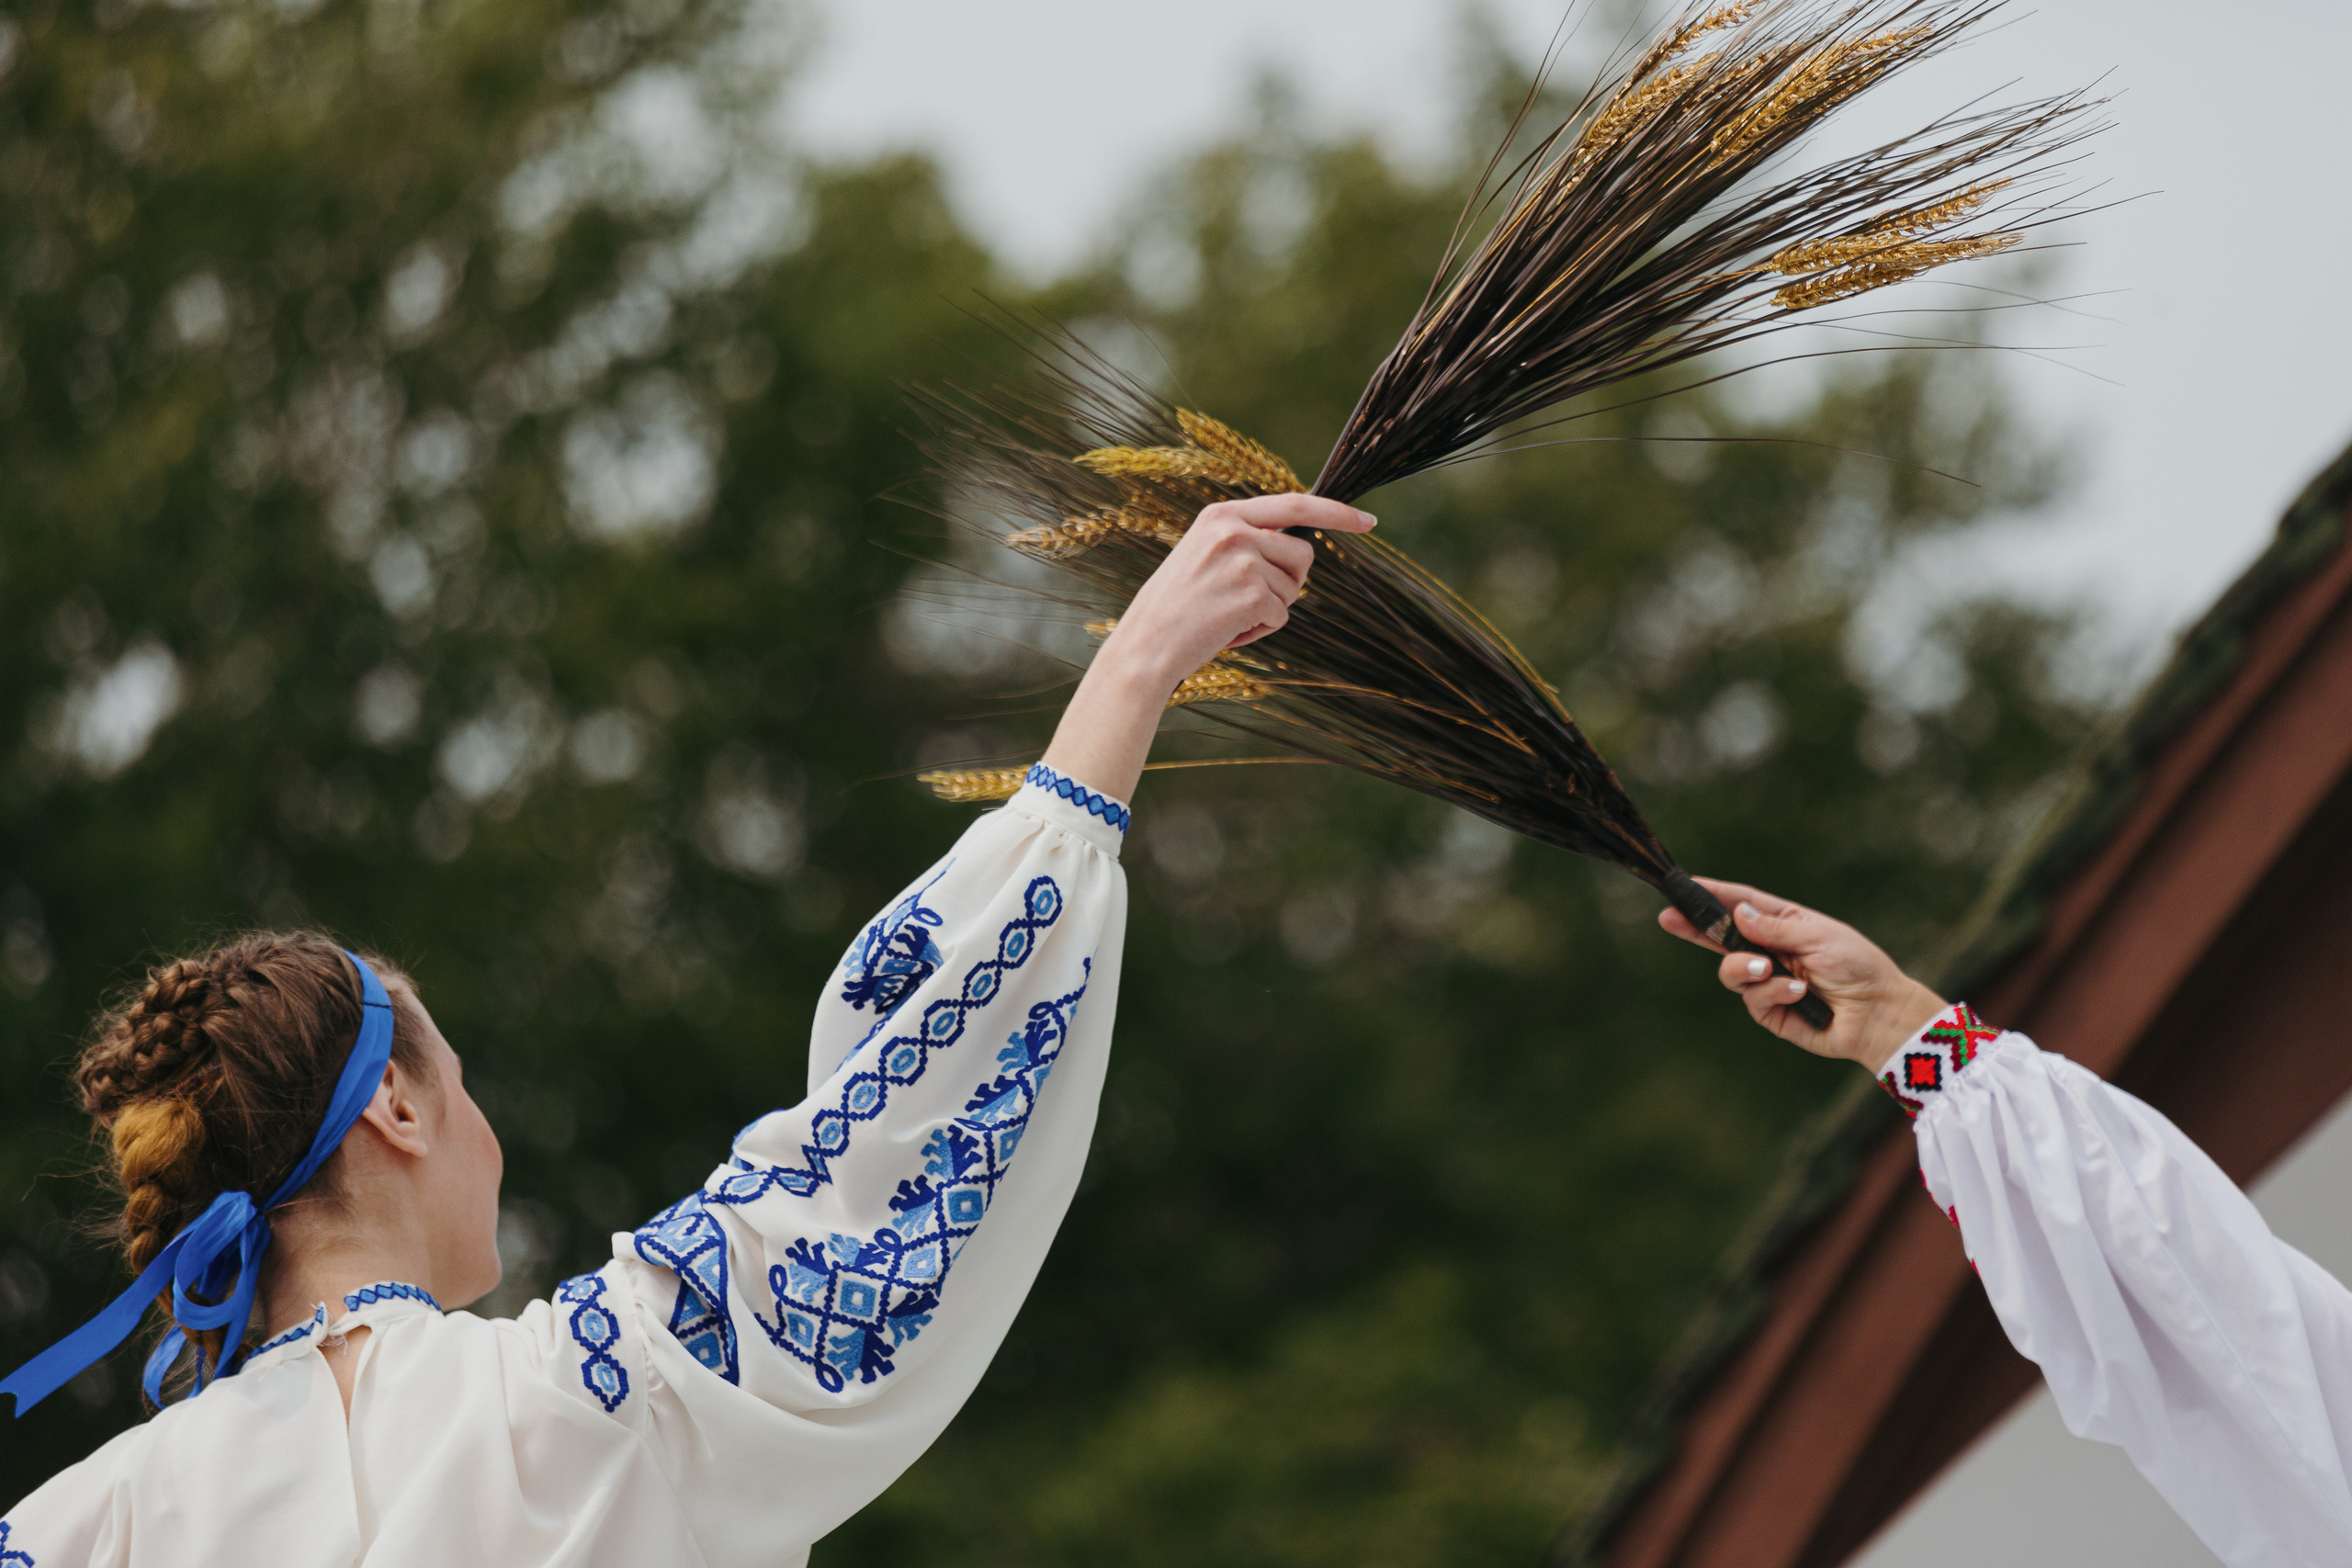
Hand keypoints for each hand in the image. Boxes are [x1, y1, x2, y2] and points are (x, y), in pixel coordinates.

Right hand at [1101, 495, 1377, 689]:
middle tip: (1249, 601)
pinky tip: (1229, 631)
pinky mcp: (1251, 593)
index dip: (1336, 512)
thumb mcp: (1202, 556)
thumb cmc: (1175, 608)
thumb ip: (1246, 542)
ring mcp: (1243, 560)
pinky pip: (1282, 614)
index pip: (1294, 503)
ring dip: (1270, 609)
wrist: (1145, 646)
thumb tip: (1300, 550)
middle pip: (1302, 553)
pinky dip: (1262, 629)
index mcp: (1221, 515)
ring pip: (1294, 587)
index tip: (1367, 521)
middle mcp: (1234, 530)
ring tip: (1228, 616)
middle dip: (1290, 581)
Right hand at [1657, 876, 1946, 1070]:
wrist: (1878, 1015)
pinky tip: (1799, 993)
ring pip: (1730, 971)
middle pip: (1722, 937)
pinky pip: (1752, 998)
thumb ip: (1774, 927)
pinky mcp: (1771, 1012)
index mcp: (1785, 924)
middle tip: (1669, 918)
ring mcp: (1769, 982)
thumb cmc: (1858, 967)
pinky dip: (1773, 993)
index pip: (1742, 904)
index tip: (1683, 886)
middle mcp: (1772, 951)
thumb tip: (1737, 913)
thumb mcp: (1818, 936)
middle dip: (1695, 928)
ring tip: (1769, 970)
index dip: (1713, 895)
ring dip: (1744, 968)